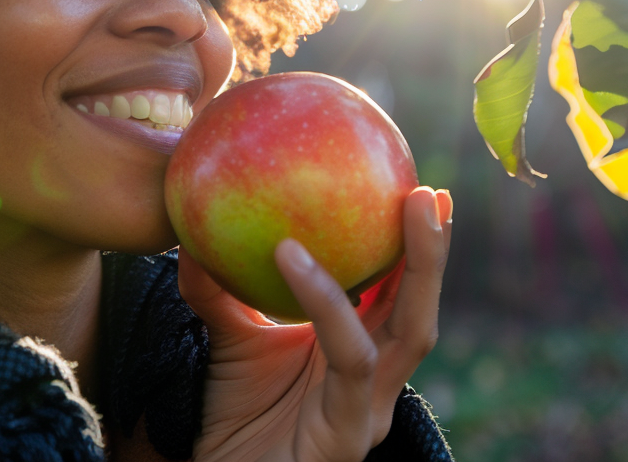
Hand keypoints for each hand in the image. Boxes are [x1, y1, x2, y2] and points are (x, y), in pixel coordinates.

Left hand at [177, 186, 452, 461]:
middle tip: (426, 193)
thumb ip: (219, 291)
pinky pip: (348, 359)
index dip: (417, 248)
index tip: (421, 190)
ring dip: (410, 267)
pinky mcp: (347, 438)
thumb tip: (195, 228)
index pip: (400, 297)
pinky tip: (291, 254)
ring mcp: (368, 414)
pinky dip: (326, 304)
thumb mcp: (228, 339)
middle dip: (432, 253)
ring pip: (408, 334)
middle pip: (420, 312)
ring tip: (398, 208)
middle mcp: (376, 385)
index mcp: (361, 357)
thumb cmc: (233, 416)